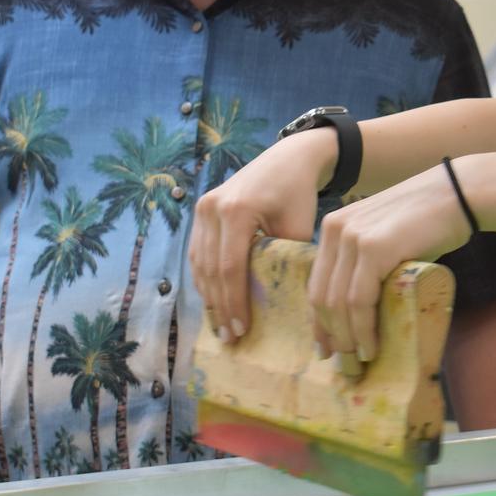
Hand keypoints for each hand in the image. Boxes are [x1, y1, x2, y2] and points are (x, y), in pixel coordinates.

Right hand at [189, 132, 333, 342]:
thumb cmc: (299, 194)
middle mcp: (212, 207)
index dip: (234, 303)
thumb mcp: (298, 229)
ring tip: (220, 325)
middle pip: (210, 269)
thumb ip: (285, 263)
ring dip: (209, 296)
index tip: (242, 330)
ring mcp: (202, 207)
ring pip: (199, 262)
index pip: (230, 268)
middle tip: (229, 337)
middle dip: (220, 306)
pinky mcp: (201, 209)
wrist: (288, 159)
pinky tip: (214, 300)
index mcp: (237, 210)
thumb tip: (280, 305)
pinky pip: (197, 251)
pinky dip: (205, 278)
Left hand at [308, 158, 476, 361]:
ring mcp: (352, 238)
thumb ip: (366, 263)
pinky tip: (371, 346)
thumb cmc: (430, 221)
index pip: (316, 283)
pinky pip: (359, 300)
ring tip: (360, 361)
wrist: (459, 195)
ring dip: (347, 339)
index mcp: (333, 228)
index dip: (319, 321)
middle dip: (331, 336)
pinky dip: (363, 329)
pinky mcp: (373, 248)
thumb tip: (360, 311)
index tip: (326, 348)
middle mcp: (335, 230)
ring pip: (337, 303)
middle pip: (321, 296)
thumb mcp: (385, 239)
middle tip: (343, 364)